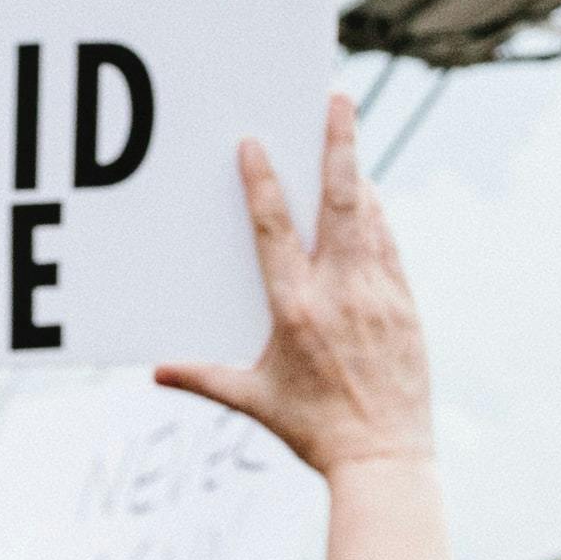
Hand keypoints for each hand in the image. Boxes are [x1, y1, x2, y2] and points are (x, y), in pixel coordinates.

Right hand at [152, 101, 432, 479]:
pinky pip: (390, 247)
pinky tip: (369, 198)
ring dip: (357, 176)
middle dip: (338, 146)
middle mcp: (341, 294)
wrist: (385, 459)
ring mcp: (379, 296)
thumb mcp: (255, 403)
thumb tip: (154, 372)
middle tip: (338, 99)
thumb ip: (204, 379)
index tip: (255, 143)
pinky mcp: (406, 306)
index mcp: (295, 311)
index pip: (275, 231)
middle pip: (340, 203)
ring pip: (370, 218)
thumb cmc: (314, 432)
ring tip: (346, 139)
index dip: (263, 184)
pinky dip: (378, 218)